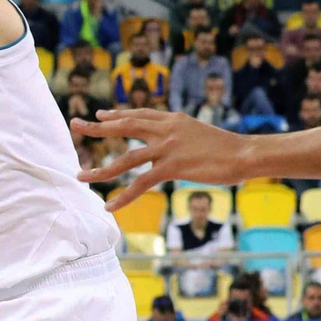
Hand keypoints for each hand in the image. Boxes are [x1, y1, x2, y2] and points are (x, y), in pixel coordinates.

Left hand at [72, 109, 252, 211]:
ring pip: (125, 158)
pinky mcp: (171, 167)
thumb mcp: (199, 134)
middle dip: (97, 128)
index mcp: (172, 119)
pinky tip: (109, 205)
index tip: (100, 115)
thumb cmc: (228, 148)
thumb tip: (171, 147)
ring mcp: (167, 147)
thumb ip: (181, 136)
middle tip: (76, 125)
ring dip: (100, 169)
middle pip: (124, 126)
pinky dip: (123, 196)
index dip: (117, 115)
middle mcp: (166, 129)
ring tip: (80, 176)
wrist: (245, 153)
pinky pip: (140, 183)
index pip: (138, 114)